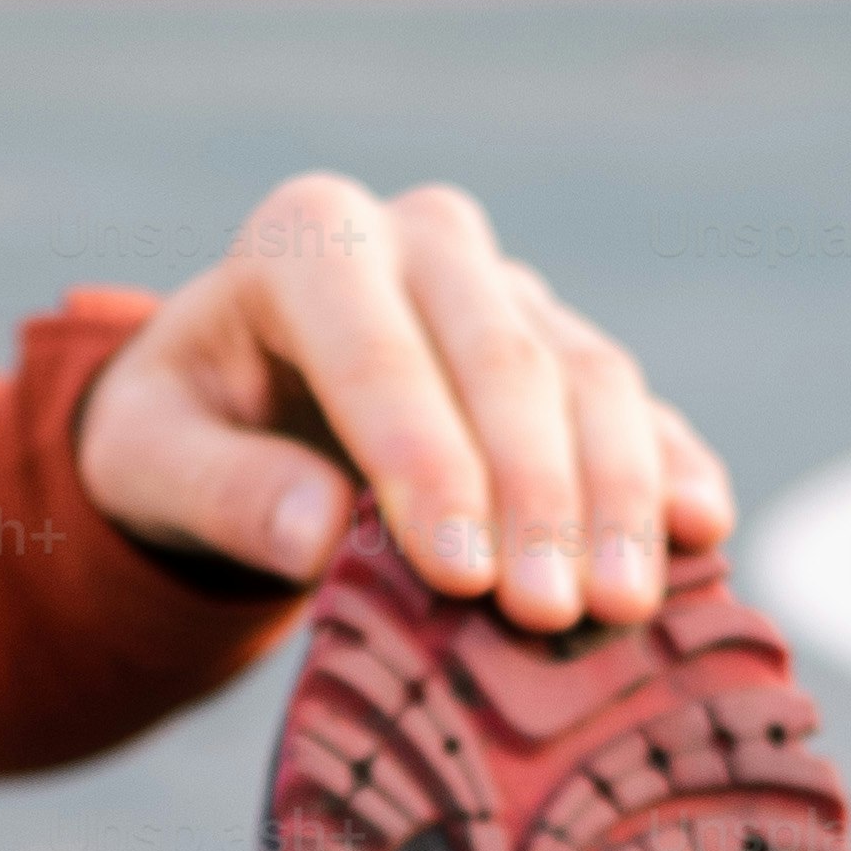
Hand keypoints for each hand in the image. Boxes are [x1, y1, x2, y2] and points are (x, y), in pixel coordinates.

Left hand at [73, 173, 736, 632]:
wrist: (236, 396)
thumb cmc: (185, 427)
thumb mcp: (146, 461)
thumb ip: (220, 491)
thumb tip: (319, 534)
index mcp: (311, 238)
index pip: (380, 357)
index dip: (428, 469)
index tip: (460, 579)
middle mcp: (422, 239)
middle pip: (502, 360)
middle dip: (535, 495)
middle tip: (551, 612)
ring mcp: (506, 285)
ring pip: (587, 375)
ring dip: (616, 494)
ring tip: (621, 605)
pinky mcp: (564, 345)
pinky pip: (634, 401)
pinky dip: (672, 466)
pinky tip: (704, 532)